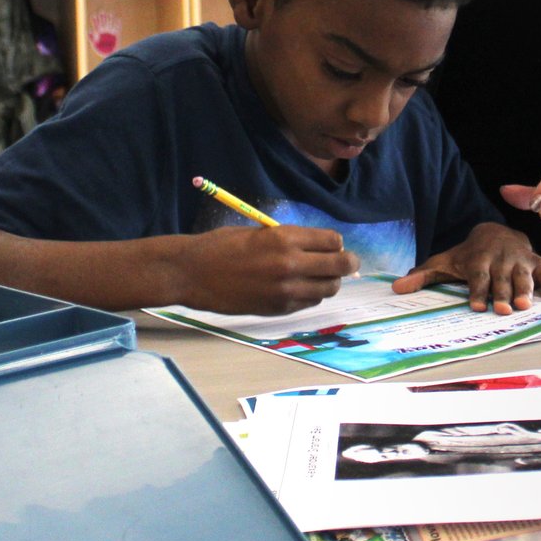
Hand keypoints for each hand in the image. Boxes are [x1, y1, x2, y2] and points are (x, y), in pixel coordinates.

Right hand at [177, 225, 356, 315]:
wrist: (193, 273)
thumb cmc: (222, 246)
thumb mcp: (260, 232)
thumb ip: (290, 239)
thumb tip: (319, 247)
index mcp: (285, 237)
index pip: (333, 240)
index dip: (336, 243)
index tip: (333, 245)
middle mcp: (290, 263)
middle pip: (340, 265)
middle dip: (347, 263)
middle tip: (346, 263)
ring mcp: (286, 289)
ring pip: (329, 288)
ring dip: (330, 282)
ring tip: (320, 277)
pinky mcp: (278, 308)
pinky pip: (310, 302)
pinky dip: (311, 295)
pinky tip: (300, 288)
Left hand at [393, 222, 540, 313]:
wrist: (495, 232)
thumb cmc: (467, 255)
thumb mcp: (444, 261)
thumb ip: (422, 275)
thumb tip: (396, 288)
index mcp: (478, 259)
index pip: (478, 276)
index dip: (477, 291)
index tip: (476, 306)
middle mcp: (500, 259)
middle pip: (502, 279)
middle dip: (503, 294)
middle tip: (504, 311)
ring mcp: (520, 260)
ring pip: (524, 276)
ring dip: (525, 290)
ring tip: (525, 306)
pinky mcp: (536, 261)